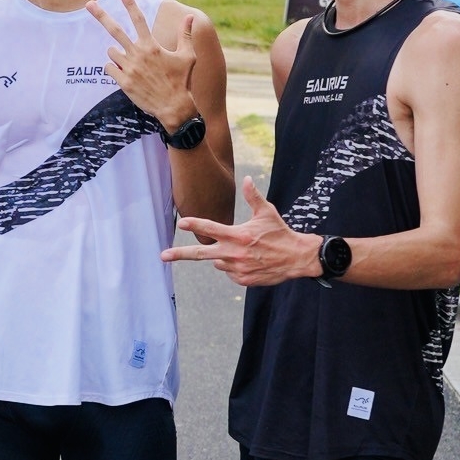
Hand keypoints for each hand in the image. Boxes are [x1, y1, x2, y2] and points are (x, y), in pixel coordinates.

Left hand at [88, 0, 197, 131]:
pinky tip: (125, 73)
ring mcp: (129, 68)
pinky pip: (109, 68)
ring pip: (111, 52)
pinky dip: (113, 68)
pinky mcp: (123, 82)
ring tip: (131, 63)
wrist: (174, 107)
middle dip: (101, 15)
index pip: (139, 19)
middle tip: (89, 4)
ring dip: (117, 53)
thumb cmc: (181, 80)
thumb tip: (189, 16)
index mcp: (152, 45)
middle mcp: (138, 54)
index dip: (130, 3)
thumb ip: (185, 34)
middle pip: (115, 30)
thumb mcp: (187, 56)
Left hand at [162, 175, 320, 286]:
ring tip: (245, 251)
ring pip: (218, 262)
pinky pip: (229, 272)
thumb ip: (253, 196)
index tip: (181, 223)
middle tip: (163, 256)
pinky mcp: (243, 280)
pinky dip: (234, 267)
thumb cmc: (280, 233)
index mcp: (238, 235)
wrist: (297, 258)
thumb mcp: (267, 212)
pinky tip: (250, 261)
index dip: (195, 224)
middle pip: (201, 253)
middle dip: (180, 254)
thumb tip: (246, 179)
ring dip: (223, 256)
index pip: (211, 228)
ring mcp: (238, 268)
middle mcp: (234, 253)